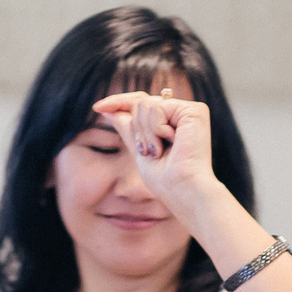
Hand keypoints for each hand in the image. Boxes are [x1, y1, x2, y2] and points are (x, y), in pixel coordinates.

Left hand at [92, 90, 220, 214]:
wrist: (182, 190)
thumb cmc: (165, 180)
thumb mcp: (139, 151)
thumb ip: (128, 128)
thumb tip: (107, 109)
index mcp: (173, 122)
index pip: (141, 103)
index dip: (119, 102)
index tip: (97, 107)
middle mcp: (182, 114)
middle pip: (140, 102)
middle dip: (137, 130)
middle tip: (151, 152)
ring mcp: (190, 111)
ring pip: (145, 104)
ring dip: (146, 133)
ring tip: (161, 151)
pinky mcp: (194, 111)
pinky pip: (157, 107)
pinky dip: (156, 129)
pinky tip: (171, 143)